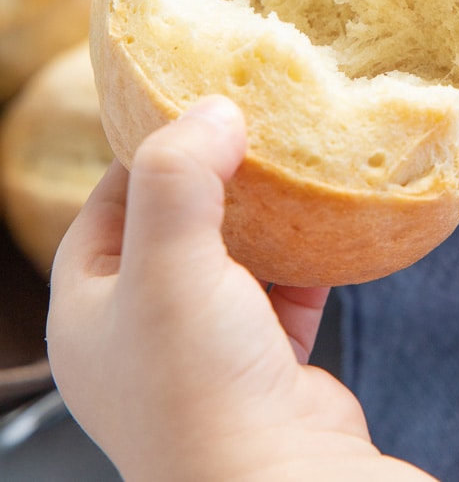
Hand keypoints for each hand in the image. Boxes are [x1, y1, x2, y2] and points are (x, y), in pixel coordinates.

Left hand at [47, 96, 435, 481]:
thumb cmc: (199, 390)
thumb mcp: (165, 265)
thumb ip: (177, 176)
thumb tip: (212, 111)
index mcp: (90, 307)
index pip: (109, 203)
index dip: (149, 151)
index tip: (194, 108)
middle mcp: (143, 329)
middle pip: (175, 224)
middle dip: (214, 176)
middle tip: (248, 127)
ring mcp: (206, 347)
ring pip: (232, 255)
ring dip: (263, 213)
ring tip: (289, 162)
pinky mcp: (267, 360)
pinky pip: (282, 289)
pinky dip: (304, 255)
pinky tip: (328, 223)